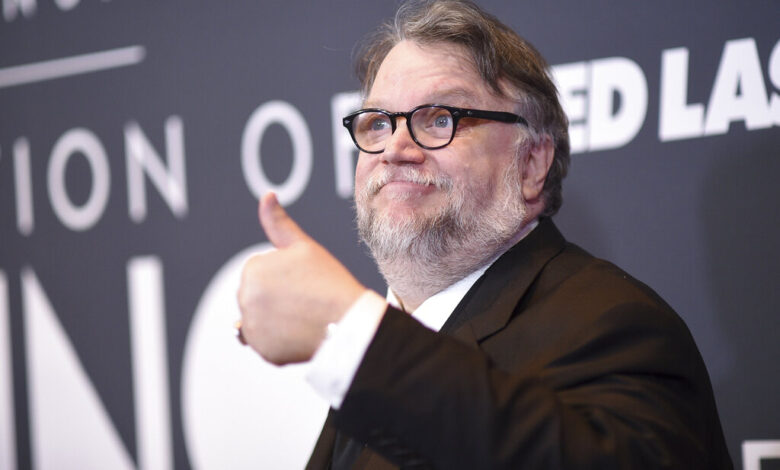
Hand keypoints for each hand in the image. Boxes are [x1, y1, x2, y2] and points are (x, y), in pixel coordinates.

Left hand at [237, 192, 366, 364]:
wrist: (348, 323)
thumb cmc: (330, 281)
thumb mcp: (304, 246)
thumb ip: (278, 223)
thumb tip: (266, 195)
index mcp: (253, 269)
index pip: (262, 273)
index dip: (286, 277)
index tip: (305, 282)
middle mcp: (245, 298)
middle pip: (258, 296)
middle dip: (277, 298)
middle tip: (307, 300)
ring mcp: (251, 326)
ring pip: (260, 319)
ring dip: (277, 320)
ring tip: (304, 318)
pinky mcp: (261, 349)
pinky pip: (265, 343)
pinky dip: (279, 341)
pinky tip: (300, 334)